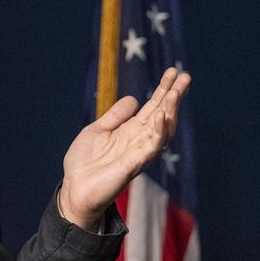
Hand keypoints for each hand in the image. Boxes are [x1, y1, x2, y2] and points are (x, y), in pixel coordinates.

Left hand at [58, 67, 190, 228]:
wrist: (74, 189)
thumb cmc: (85, 163)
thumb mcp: (97, 130)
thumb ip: (115, 116)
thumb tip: (134, 98)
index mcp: (130, 131)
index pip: (152, 107)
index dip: (163, 90)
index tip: (173, 72)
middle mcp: (139, 140)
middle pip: (162, 114)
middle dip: (173, 96)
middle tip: (185, 76)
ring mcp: (138, 153)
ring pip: (161, 130)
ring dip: (169, 111)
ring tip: (175, 93)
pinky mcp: (133, 165)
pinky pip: (150, 148)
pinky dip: (156, 132)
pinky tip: (159, 116)